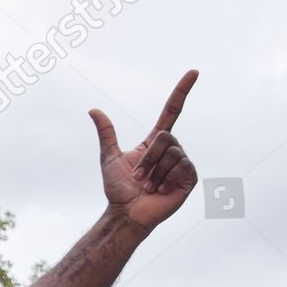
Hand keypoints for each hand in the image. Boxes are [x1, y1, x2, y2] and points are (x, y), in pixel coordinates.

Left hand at [91, 70, 199, 230]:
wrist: (127, 213)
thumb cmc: (118, 189)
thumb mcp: (109, 157)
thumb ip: (106, 134)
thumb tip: (93, 110)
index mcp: (155, 143)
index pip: (172, 111)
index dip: (181, 92)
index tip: (193, 72)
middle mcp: (172, 150)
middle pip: (166, 137)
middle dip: (148, 158)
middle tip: (139, 178)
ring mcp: (182, 164)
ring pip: (173, 153)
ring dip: (155, 172)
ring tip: (148, 187)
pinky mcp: (189, 178)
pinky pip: (182, 167)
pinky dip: (166, 179)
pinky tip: (160, 191)